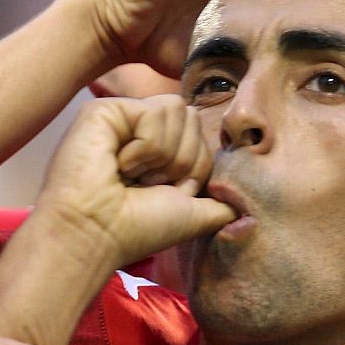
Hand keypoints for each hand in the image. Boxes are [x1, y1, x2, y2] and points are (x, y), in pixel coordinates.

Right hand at [33, 95, 232, 268]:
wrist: (97, 234)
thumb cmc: (136, 228)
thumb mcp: (192, 214)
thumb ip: (221, 203)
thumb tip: (247, 206)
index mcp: (157, 149)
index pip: (200, 136)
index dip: (194, 169)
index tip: (162, 193)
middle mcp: (139, 129)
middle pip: (192, 118)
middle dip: (181, 160)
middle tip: (147, 184)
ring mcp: (122, 117)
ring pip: (177, 110)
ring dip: (162, 155)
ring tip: (132, 175)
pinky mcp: (105, 110)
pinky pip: (154, 113)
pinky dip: (145, 148)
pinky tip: (118, 164)